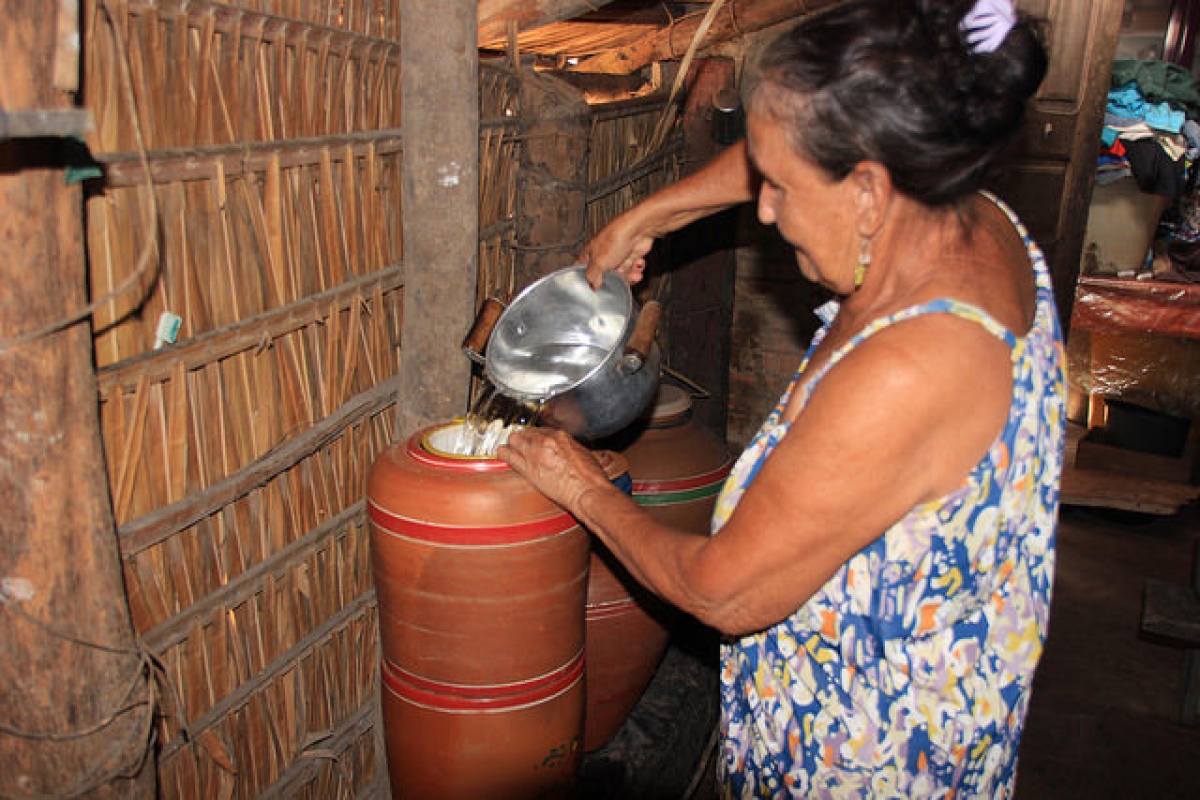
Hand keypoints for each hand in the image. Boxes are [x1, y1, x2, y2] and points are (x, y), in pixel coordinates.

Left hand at [497, 427, 612, 511]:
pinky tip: (503, 456)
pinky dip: (504, 454)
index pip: (540, 430)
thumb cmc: (591, 477)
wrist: (588, 491)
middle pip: (525, 432)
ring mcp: (535, 453)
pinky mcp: (528, 469)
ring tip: (511, 451)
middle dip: (522, 439)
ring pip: (513, 440)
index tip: (534, 441)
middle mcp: (546, 441)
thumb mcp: (583, 453)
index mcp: (560, 436)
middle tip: (521, 447)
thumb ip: (568, 448)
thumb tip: (564, 450)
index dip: (535, 436)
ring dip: (512, 445)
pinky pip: (508, 456)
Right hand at [578, 213, 654, 288]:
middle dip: (615, 280)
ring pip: (621, 274)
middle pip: (605, 276)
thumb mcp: (598, 263)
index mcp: (589, 255)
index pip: (582, 269)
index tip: (592, 287)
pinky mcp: (630, 255)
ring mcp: (617, 255)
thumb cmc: (615, 239)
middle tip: (619, 279)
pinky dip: (637, 268)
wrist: (637, 229)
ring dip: (630, 275)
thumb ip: (593, 277)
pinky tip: (638, 263)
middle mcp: (602, 255)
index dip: (585, 278)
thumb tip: (593, 286)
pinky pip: (633, 269)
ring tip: (633, 272)